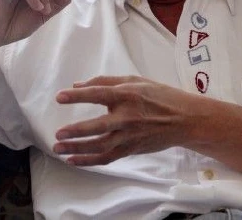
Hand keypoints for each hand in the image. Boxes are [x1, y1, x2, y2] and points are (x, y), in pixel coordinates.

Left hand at [53, 76, 193, 165]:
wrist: (184, 119)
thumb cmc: (158, 96)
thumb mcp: (134, 80)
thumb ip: (105, 81)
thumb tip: (77, 85)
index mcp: (127, 95)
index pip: (98, 94)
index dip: (77, 96)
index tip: (59, 97)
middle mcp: (127, 116)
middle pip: (97, 126)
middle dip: (75, 132)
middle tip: (58, 134)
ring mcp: (129, 136)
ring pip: (100, 146)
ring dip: (77, 149)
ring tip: (58, 149)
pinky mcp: (131, 149)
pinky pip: (107, 158)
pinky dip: (89, 161)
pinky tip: (73, 160)